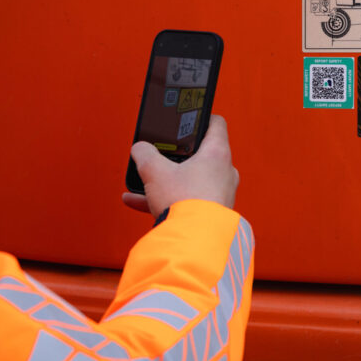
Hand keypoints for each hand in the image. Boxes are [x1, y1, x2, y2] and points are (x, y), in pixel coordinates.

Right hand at [122, 115, 238, 217]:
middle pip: (201, 154)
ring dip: (167, 180)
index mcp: (217, 153)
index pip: (216, 124)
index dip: (202, 117)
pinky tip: (136, 202)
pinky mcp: (213, 214)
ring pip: (190, 181)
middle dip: (178, 156)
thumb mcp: (154, 171)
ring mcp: (221, 194)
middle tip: (162, 154)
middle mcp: (224, 172)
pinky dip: (166, 200)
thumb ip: (144, 154)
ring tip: (142, 183)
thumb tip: (140, 149)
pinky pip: (187, 201)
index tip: (189, 118)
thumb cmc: (183, 201)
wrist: (193, 242)